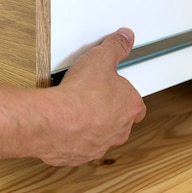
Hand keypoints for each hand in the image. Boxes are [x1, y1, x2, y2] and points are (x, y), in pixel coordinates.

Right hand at [40, 28, 145, 166]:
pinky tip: (61, 122)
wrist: (56, 119)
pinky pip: (78, 146)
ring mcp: (100, 145)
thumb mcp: (101, 58)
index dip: (123, 93)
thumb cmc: (80, 94)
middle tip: (89, 94)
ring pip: (99, 135)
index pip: (135, 103)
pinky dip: (71, 137)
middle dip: (105, 109)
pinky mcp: (79, 155)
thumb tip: (125, 38)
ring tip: (72, 107)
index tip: (112, 85)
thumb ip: (115, 46)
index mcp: (130, 107)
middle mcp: (119, 130)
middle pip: (118, 120)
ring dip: (89, 125)